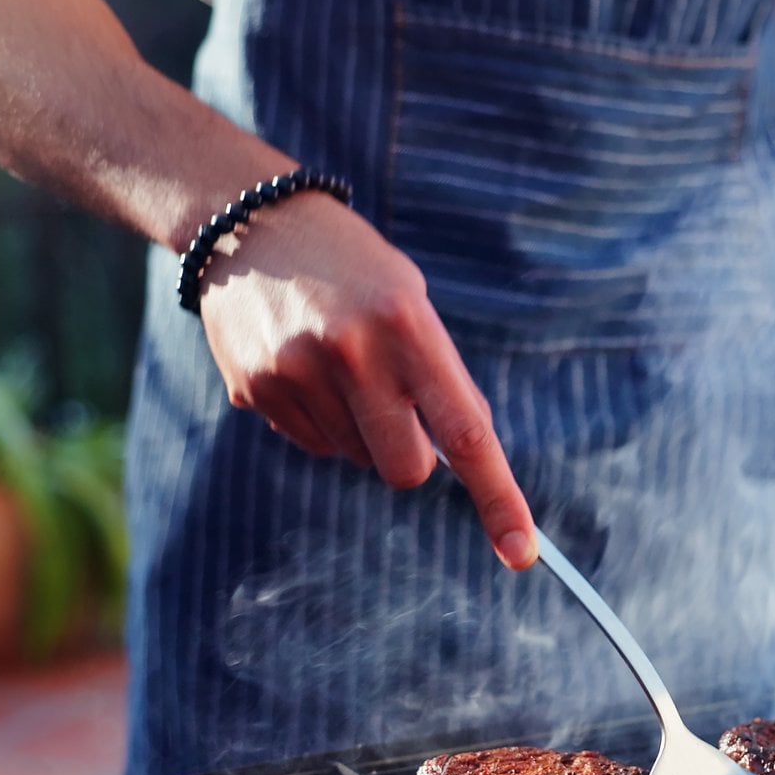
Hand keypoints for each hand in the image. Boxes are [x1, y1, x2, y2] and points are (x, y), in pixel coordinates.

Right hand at [195, 192, 537, 569]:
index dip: (498, 496)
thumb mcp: (413, 304)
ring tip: (339, 365)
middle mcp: (351, 353)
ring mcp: (296, 373)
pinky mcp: (254, 389)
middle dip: (409, 457)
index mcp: (407, 326)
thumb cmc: (355, 271)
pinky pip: (311, 444)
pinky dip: (320, 419)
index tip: (521, 550)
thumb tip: (468, 459)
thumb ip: (442, 379)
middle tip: (394, 407)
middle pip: (403, 470)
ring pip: (354, 458)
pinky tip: (304, 367)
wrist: (253, 224)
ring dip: (359, 430)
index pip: (465, 432)